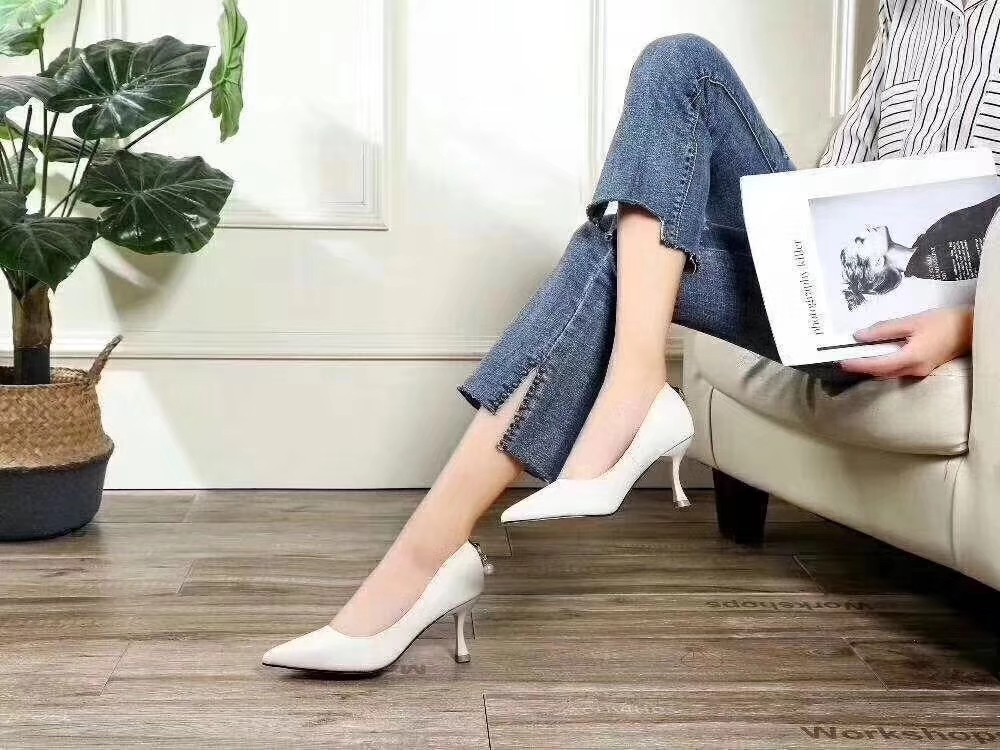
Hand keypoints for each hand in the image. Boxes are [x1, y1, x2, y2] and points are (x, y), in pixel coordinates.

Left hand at [839, 306, 973, 378]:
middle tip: (843, 358)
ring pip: (889, 373)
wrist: (969, 329)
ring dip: (872, 367)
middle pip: (882, 372)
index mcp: (911, 358)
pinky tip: (876, 355)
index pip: (878, 365)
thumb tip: (859, 336)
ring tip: (856, 356)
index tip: (842, 361)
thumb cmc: (942, 322)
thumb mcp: (911, 321)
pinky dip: (884, 364)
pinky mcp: (922, 369)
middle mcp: (914, 370)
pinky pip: (898, 370)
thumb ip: (884, 330)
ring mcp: (919, 372)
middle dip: (862, 368)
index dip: (858, 365)